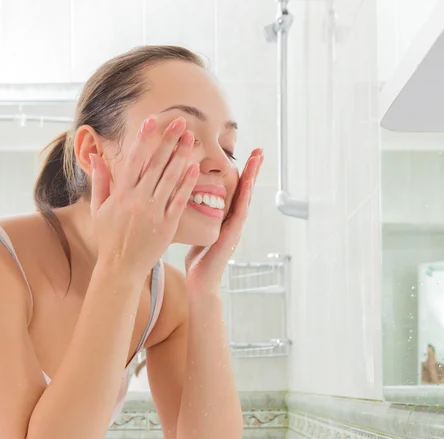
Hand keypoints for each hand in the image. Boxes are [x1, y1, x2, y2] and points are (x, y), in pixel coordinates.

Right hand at [91, 115, 198, 278]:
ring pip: (170, 179)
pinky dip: (187, 184)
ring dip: (182, 156)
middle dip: (169, 140)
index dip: (144, 138)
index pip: (134, 159)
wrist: (121, 267)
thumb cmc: (109, 238)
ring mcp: (154, 212)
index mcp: (121, 194)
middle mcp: (138, 200)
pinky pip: (179, 200)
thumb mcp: (99, 209)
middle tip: (182, 122)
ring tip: (191, 138)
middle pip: (156, 164)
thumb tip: (96, 157)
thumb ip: (100, 182)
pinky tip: (195, 168)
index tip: (153, 120)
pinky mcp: (167, 225)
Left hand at [185, 148, 263, 290]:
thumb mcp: (197, 231)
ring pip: (246, 198)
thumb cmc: (197, 260)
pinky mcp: (232, 237)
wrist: (201, 283)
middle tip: (259, 149)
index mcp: (225, 218)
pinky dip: (245, 198)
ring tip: (258, 160)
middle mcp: (233, 221)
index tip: (244, 153)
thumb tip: (184, 199)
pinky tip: (248, 185)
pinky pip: (240, 213)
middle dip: (252, 169)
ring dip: (252, 178)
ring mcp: (235, 229)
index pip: (234, 190)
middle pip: (244, 190)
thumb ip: (197, 217)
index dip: (239, 171)